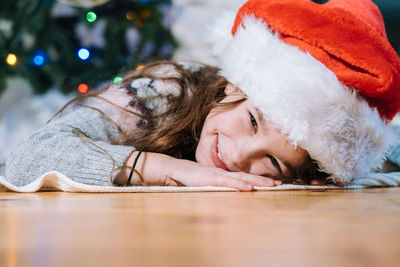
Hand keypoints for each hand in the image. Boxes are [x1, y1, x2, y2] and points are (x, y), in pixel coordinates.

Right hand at [116, 151, 280, 190]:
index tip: (272, 181)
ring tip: (272, 185)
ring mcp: (215, 174)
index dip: (257, 178)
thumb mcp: (204, 180)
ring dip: (257, 182)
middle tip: (280, 183)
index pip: (242, 175)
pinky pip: (226, 182)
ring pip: (240, 178)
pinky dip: (239, 184)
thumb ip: (216, 182)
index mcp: (221, 173)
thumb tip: (228, 188)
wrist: (170, 169)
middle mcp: (221, 173)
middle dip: (263, 180)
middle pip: (246, 176)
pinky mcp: (208, 178)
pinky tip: (249, 188)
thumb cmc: (186, 176)